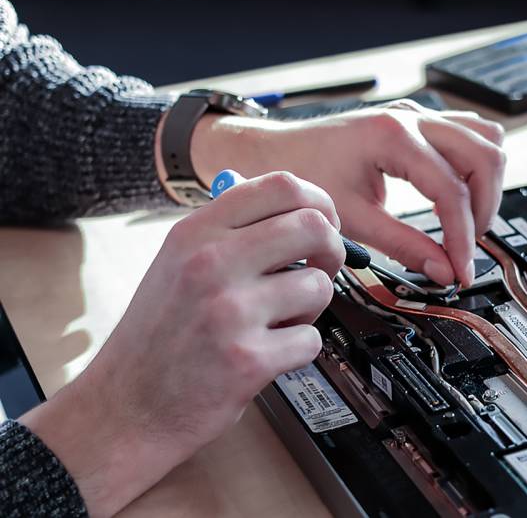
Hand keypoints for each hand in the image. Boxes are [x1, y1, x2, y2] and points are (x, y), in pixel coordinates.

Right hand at [21, 172, 344, 516]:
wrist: (128, 405)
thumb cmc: (160, 334)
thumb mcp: (177, 262)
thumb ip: (232, 231)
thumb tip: (301, 210)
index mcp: (196, 232)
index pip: (281, 187)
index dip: (319, 202)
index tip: (325, 222)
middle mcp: (212, 263)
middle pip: (314, 228)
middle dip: (333, 250)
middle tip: (322, 268)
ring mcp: (231, 311)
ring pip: (319, 287)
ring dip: (311, 308)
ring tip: (279, 321)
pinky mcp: (249, 360)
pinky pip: (311, 339)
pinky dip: (299, 349)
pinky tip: (269, 354)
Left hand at [185, 100, 505, 286]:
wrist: (277, 152)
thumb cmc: (303, 173)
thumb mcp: (352, 218)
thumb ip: (403, 245)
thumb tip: (441, 270)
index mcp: (393, 137)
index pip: (451, 191)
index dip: (462, 238)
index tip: (460, 269)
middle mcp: (411, 118)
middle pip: (485, 157)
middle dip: (483, 209)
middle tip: (466, 247)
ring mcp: (417, 115)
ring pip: (486, 138)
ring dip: (485, 184)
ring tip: (466, 222)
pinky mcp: (418, 121)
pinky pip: (470, 133)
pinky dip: (474, 166)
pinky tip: (459, 194)